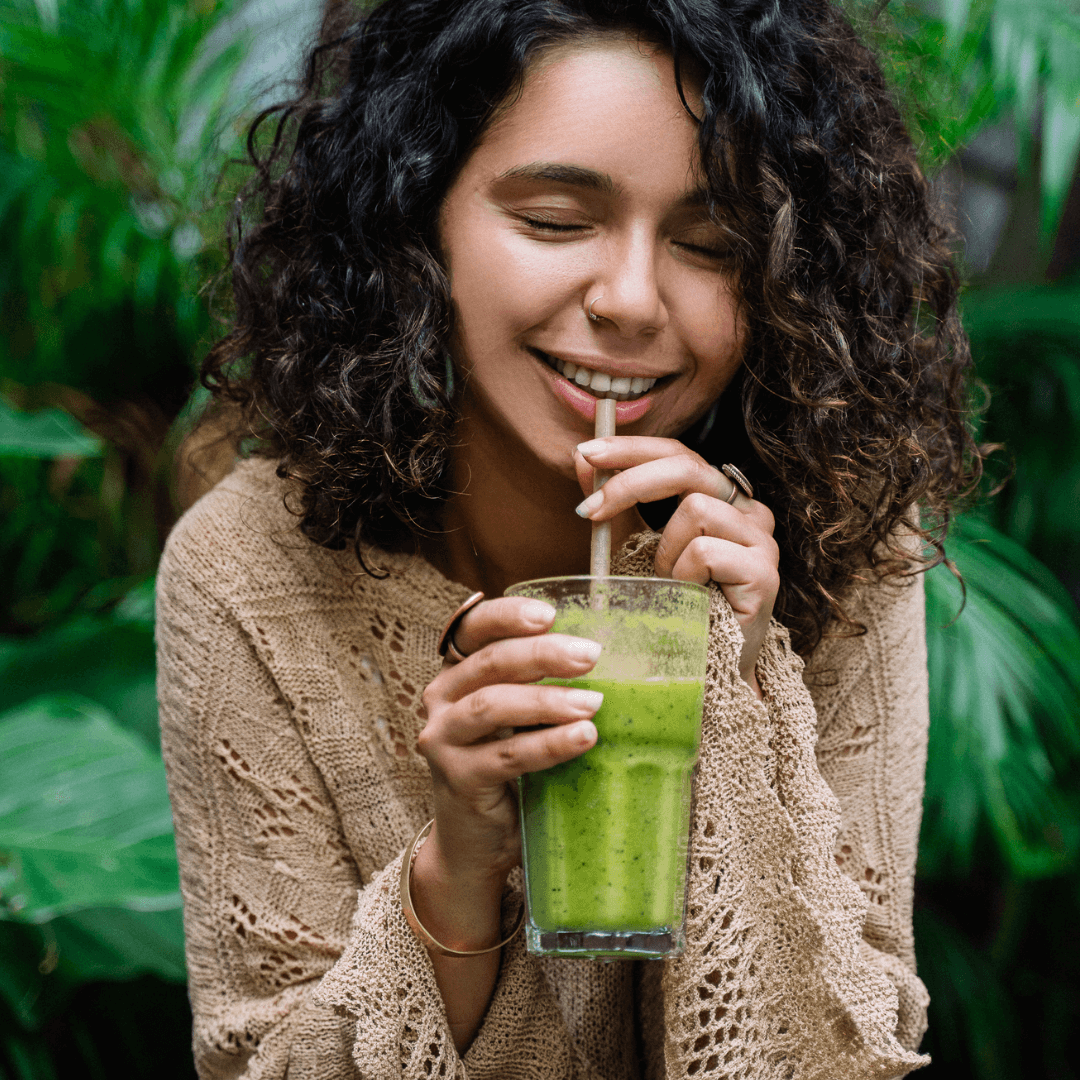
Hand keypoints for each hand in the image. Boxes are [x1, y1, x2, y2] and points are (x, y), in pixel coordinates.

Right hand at [417, 596, 603, 889]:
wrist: (476, 842)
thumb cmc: (508, 768)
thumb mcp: (519, 719)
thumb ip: (541, 687)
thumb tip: (610, 659)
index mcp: (457, 673)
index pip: (473, 628)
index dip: (508, 615)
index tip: (550, 614)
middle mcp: (441, 700)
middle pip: (489, 662)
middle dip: (542, 654)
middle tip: (590, 655)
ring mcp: (443, 740)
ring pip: (492, 706)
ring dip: (547, 700)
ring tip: (593, 702)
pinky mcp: (457, 778)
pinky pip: (506, 756)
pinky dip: (548, 744)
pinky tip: (582, 738)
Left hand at [573, 436, 778, 694]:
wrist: (706, 668)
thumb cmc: (672, 606)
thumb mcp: (633, 545)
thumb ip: (614, 503)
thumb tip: (581, 458)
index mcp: (719, 498)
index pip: (678, 453)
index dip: (632, 448)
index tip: (586, 453)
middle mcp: (748, 511)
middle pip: (688, 466)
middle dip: (630, 482)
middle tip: (589, 511)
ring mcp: (761, 541)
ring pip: (696, 509)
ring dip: (664, 550)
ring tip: (669, 584)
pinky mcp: (764, 572)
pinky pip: (705, 552)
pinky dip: (683, 575)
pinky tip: (689, 598)